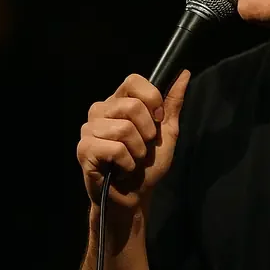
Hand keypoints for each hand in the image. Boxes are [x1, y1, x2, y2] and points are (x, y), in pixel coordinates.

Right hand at [76, 71, 190, 216]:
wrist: (135, 196)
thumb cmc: (148, 165)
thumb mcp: (167, 132)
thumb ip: (172, 103)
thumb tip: (184, 74)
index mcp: (118, 101)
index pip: (133, 80)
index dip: (151, 99)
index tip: (157, 120)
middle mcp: (100, 110)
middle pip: (132, 106)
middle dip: (147, 133)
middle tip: (142, 147)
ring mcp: (89, 129)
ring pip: (124, 129)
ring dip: (138, 151)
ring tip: (132, 159)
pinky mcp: (84, 149)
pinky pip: (115, 149)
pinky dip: (127, 163)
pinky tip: (122, 168)